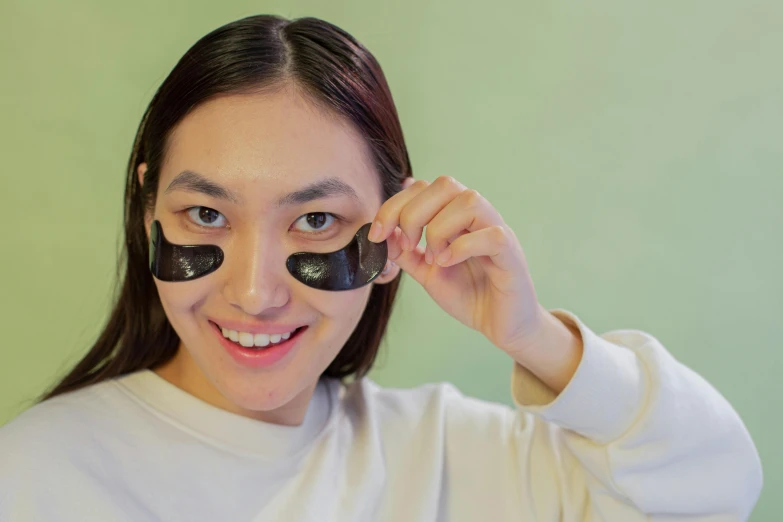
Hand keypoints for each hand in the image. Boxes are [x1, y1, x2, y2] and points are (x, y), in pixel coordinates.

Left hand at [369, 176, 547, 356]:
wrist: (500, 325)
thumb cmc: (469, 294)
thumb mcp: (426, 272)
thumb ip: (405, 252)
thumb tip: (383, 232)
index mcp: (455, 215)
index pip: (423, 187)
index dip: (394, 205)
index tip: (378, 234)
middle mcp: (477, 216)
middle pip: (445, 184)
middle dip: (414, 213)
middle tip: (408, 245)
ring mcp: (496, 231)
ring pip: (469, 201)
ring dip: (440, 229)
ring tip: (433, 259)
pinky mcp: (511, 254)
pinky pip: (491, 235)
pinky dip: (462, 247)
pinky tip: (448, 263)